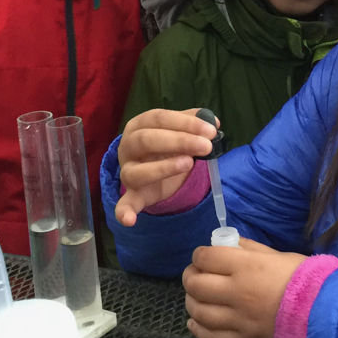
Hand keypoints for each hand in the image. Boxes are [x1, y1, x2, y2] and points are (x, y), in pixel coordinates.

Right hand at [115, 108, 218, 227]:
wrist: (154, 171)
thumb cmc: (165, 145)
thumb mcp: (178, 130)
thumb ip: (195, 124)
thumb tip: (213, 122)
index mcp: (139, 125)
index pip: (158, 118)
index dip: (185, 122)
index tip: (210, 129)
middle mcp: (127, 146)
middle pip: (147, 140)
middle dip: (179, 141)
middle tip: (206, 146)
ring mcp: (127, 171)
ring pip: (138, 171)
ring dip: (164, 168)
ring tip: (189, 163)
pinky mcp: (132, 195)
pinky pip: (124, 205)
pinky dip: (124, 212)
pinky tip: (130, 219)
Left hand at [182, 236, 307, 337]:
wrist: (321, 313)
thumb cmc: (303, 278)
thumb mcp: (277, 254)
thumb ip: (250, 249)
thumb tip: (230, 245)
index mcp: (245, 266)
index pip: (206, 258)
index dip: (199, 255)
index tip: (203, 257)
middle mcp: (236, 292)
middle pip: (196, 284)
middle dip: (191, 277)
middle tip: (195, 275)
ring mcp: (237, 319)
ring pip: (198, 311)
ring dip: (191, 301)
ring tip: (196, 297)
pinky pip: (210, 336)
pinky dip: (197, 328)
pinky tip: (194, 321)